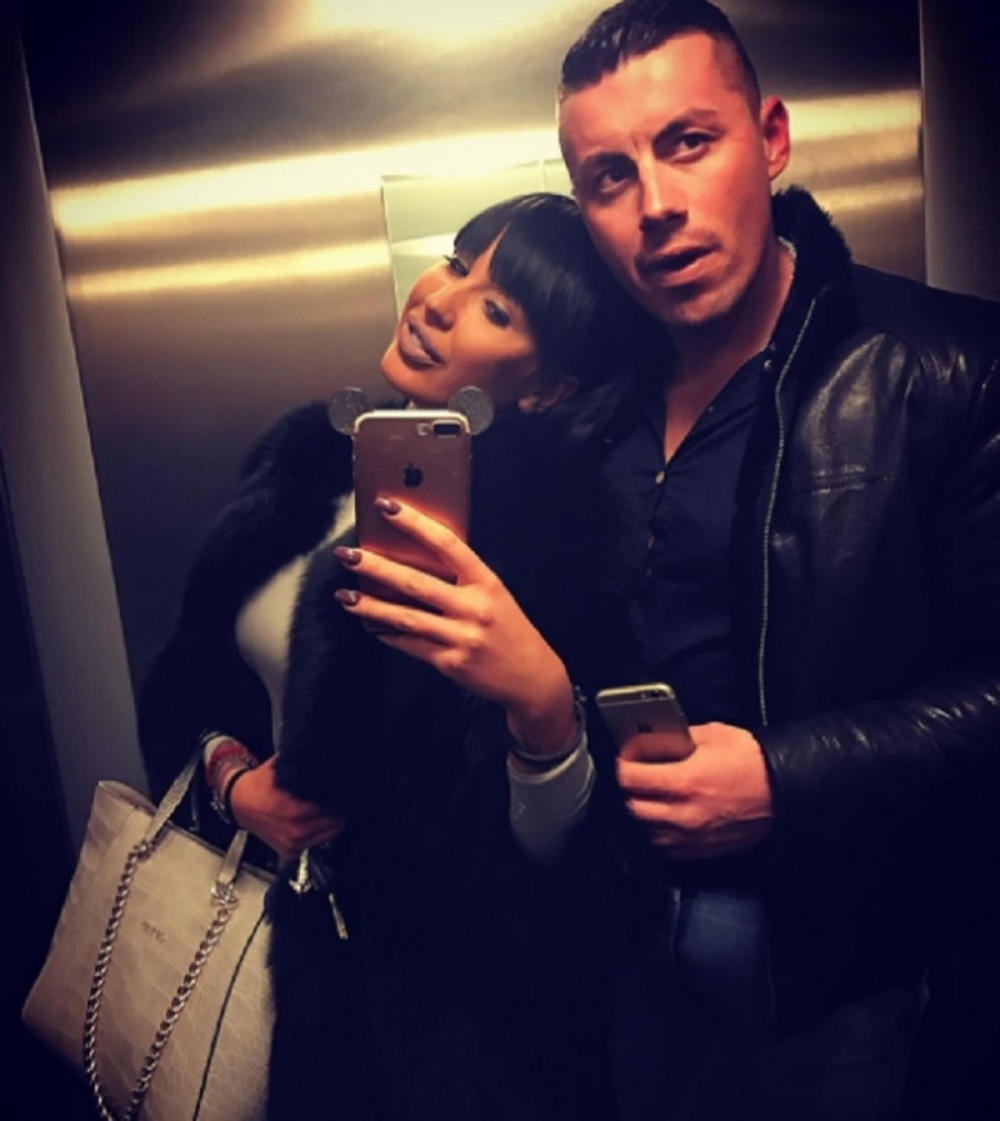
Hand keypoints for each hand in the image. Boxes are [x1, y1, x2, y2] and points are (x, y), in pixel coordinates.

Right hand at [228, 758, 345, 861]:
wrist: (238, 803)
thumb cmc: (259, 786)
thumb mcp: (282, 767)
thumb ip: (303, 765)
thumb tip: (326, 757)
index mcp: (294, 809)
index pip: (333, 807)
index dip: (342, 795)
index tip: (346, 789)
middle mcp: (295, 829)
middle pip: (335, 822)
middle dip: (339, 809)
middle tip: (341, 798)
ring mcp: (293, 843)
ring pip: (330, 834)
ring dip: (333, 822)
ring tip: (330, 808)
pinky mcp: (290, 852)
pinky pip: (316, 843)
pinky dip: (320, 833)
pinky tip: (318, 821)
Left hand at [335, 498, 577, 754]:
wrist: (533, 678)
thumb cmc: (510, 629)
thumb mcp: (494, 595)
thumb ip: (462, 578)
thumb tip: (413, 558)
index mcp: (486, 582)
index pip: (446, 544)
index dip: (414, 523)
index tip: (387, 506)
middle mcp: (474, 608)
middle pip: (415, 583)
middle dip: (376, 567)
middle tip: (348, 554)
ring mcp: (461, 637)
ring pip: (405, 618)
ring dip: (370, 606)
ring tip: (345, 596)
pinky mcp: (451, 663)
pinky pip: (411, 645)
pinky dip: (388, 635)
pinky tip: (370, 627)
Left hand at [616, 722, 771, 858]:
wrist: (785, 790)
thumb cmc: (754, 763)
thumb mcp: (714, 735)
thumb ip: (679, 738)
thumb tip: (657, 739)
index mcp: (685, 781)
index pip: (631, 779)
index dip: (622, 766)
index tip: (624, 760)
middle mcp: (684, 812)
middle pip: (633, 808)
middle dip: (629, 791)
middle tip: (633, 778)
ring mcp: (692, 834)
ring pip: (647, 831)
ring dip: (642, 814)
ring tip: (648, 798)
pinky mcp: (703, 848)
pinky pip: (667, 847)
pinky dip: (660, 833)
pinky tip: (664, 818)